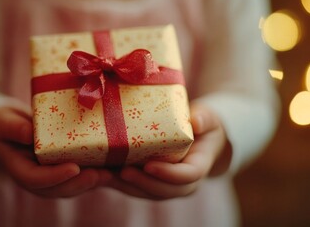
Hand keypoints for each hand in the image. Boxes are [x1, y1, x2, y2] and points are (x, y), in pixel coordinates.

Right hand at [0, 106, 110, 197]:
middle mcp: (36, 177)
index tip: (74, 168)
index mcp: (18, 169)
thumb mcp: (2, 122)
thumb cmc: (1, 124)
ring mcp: (49, 176)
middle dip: (79, 184)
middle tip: (99, 174)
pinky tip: (110, 167)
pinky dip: (93, 174)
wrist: (6, 129)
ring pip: (70, 186)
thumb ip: (14, 128)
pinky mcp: (61, 170)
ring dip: (90, 183)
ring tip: (109, 174)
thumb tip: (29, 133)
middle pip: (57, 189)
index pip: (35, 179)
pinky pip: (77, 176)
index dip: (55, 176)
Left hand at [105, 102, 231, 199]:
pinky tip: (101, 173)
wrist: (199, 139)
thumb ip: (204, 119)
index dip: (169, 174)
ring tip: (106, 174)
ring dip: (125, 185)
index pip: (187, 176)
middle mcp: (181, 182)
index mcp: (198, 167)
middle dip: (142, 182)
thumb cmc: (204, 126)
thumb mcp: (208, 118)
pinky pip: (133, 186)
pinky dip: (116, 182)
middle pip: (162, 190)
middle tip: (122, 171)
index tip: (150, 165)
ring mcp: (164, 185)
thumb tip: (195, 120)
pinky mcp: (148, 182)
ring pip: (144, 192)